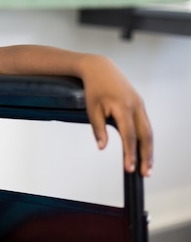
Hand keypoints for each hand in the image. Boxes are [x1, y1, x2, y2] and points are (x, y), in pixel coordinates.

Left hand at [81, 55, 152, 176]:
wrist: (100, 68)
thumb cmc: (94, 88)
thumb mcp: (92, 109)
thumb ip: (98, 129)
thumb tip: (102, 147)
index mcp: (123, 107)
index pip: (129, 136)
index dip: (130, 154)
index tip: (129, 168)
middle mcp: (136, 106)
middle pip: (145, 136)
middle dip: (146, 156)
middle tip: (145, 173)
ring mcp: (140, 105)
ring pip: (148, 131)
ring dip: (149, 150)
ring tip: (147, 167)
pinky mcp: (139, 105)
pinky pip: (146, 124)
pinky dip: (146, 139)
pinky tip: (144, 150)